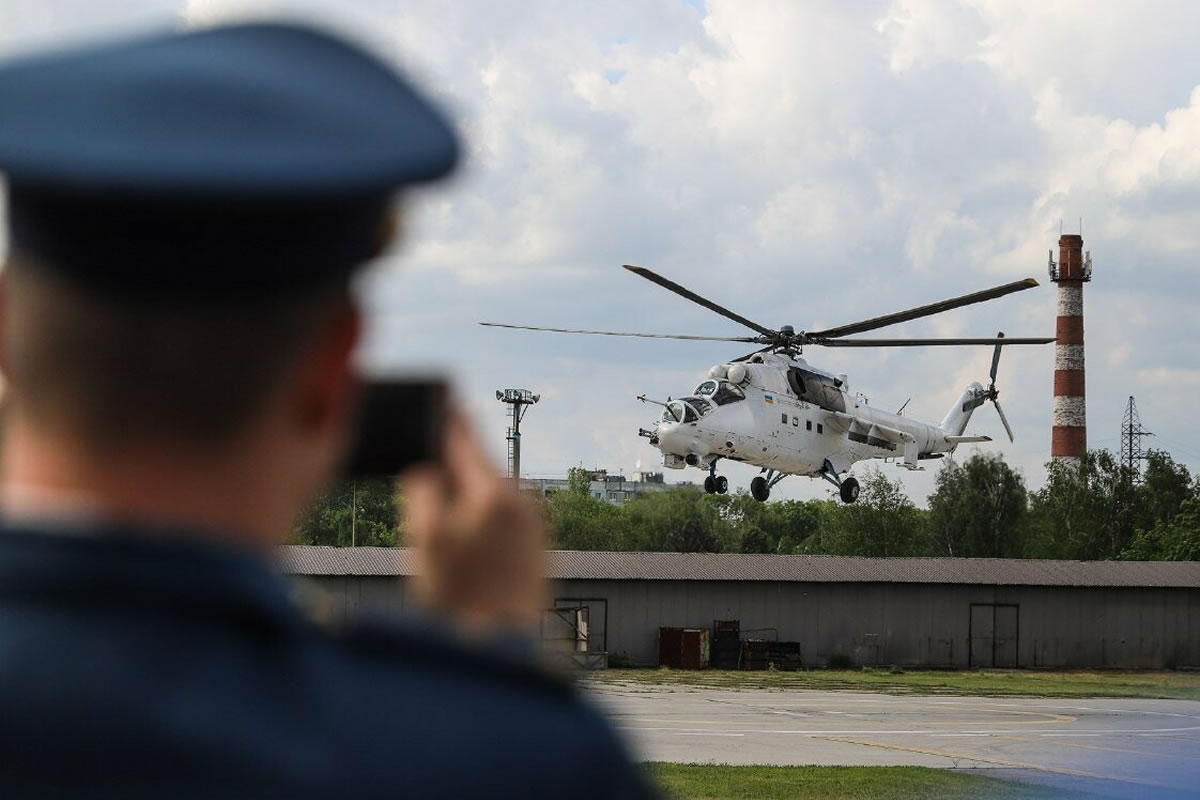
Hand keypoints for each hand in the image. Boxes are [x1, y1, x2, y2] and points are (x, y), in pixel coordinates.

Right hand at [401, 406, 545, 632]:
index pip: (466, 438)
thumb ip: (422, 489)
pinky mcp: (538, 548)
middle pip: (477, 469)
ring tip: (443, 546)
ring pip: (488, 498)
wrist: (501, 648)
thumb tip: (426, 466)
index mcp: (493, 490)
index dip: (449, 417)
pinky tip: (466, 560)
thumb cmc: (459, 595)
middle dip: (449, 474)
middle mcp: (522, 500)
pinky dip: (481, 526)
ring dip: (464, 505)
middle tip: (422, 493)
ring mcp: (534, 525)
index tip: (443, 396)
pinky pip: (502, 522)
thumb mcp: (424, 537)